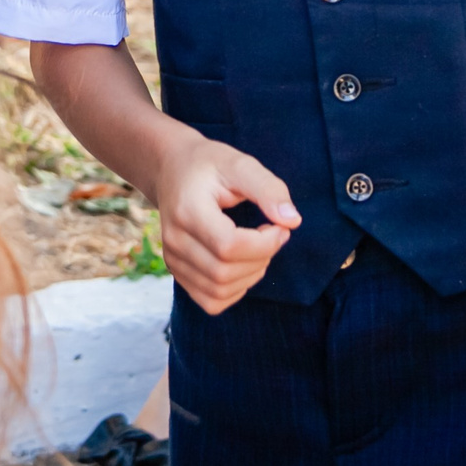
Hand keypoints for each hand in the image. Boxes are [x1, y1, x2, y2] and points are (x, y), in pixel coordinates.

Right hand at [152, 134, 300, 314]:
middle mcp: (174, 240)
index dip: (264, 243)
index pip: (228, 246)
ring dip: (251, 275)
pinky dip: (236, 290)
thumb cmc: (210, 165)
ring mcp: (172, 260)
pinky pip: (210, 301)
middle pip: (224, 272)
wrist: (173, 169)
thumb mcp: (240, 164)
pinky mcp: (176, 272)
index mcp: (187, 211)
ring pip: (219, 291)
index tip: (279, 226)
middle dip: (261, 258)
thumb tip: (292, 221)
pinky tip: (244, 264)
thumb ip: (268, 189)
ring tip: (259, 247)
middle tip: (273, 233)